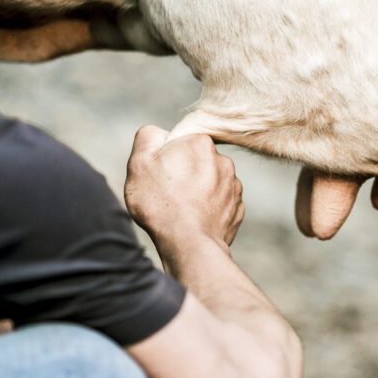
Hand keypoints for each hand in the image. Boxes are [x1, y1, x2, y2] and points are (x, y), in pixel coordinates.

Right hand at [124, 125, 244, 249]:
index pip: (181, 142)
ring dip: (197, 192)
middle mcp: (223, 161)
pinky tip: (193, 220)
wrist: (188, 244)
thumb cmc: (160, 203)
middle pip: (196, 162)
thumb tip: (157, 133)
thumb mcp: (140, 162)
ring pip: (209, 183)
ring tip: (180, 210)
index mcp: (200, 143)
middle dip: (183, 174)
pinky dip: (208, 210)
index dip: (166, 157)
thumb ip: (148, 137)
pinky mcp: (237, 209)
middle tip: (167, 194)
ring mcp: (233, 186)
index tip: (159, 175)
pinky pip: (219, 204)